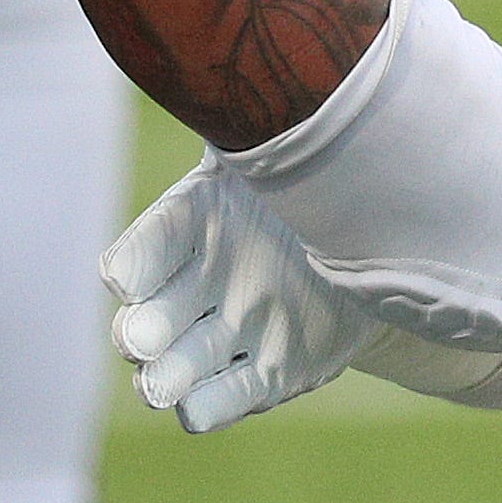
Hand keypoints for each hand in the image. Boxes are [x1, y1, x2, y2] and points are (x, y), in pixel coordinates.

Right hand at [102, 156, 386, 432]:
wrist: (379, 232)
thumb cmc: (319, 176)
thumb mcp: (286, 148)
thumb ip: (252, 133)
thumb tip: (212, 93)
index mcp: (194, 224)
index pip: (147, 246)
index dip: (133, 262)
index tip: (122, 276)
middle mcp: (200, 284)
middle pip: (150, 318)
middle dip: (138, 333)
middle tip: (139, 339)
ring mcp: (233, 332)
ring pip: (178, 365)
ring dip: (163, 377)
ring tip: (157, 383)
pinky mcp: (274, 372)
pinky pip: (231, 396)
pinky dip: (209, 406)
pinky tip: (194, 409)